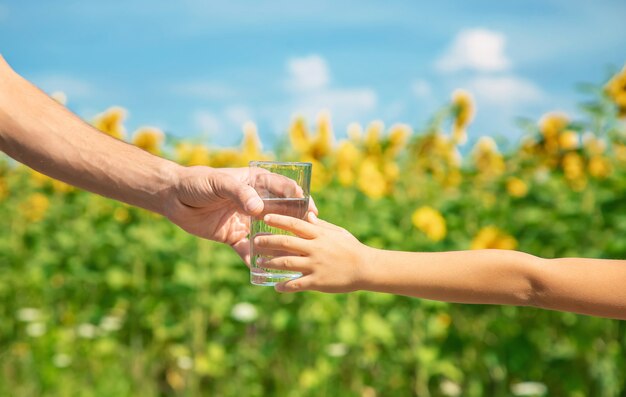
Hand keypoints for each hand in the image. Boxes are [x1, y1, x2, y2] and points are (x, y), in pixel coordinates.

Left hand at [164, 166, 317, 263]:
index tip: (311, 211)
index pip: (285, 189)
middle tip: (309, 239)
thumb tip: (257, 210)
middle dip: (295, 226)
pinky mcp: (233, 237)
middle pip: (281, 214)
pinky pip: (247, 251)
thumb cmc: (198, 182)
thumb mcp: (220, 183)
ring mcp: (245, 221)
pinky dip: (255, 261)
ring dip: (278, 247)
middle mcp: (255, 202)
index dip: (300, 200)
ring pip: (267, 235)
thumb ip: (240, 194)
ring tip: (291, 259)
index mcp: (256, 183)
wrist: (173, 197)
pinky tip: (263, 272)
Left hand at [253, 212, 370, 292]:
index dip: (279, 220)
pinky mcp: (317, 282)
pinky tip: (276, 287)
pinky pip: (296, 284)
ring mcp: (315, 265)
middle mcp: (315, 248)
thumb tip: (308, 215)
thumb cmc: (352, 248)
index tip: (266, 217)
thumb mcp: (338, 232)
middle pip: (285, 243)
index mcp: (320, 235)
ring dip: (270, 263)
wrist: (366, 268)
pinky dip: (284, 286)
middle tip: (255, 241)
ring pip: (286, 263)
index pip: (295, 224)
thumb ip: (322, 225)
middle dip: (267, 241)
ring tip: (259, 262)